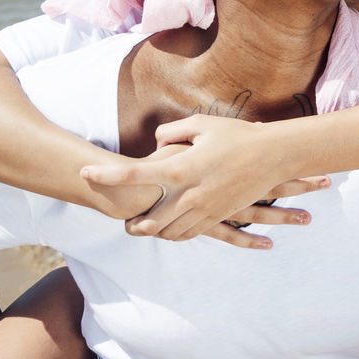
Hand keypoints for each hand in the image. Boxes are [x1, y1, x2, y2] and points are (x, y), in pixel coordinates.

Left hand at [79, 115, 328, 246]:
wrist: (275, 157)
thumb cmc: (238, 135)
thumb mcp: (202, 124)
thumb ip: (172, 133)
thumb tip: (154, 145)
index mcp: (182, 167)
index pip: (134, 174)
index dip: (105, 175)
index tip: (84, 173)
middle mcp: (189, 193)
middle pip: (146, 220)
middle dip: (129, 222)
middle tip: (120, 217)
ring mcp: (204, 209)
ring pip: (167, 233)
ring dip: (151, 231)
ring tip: (141, 225)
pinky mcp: (218, 216)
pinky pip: (189, 234)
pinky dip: (174, 234)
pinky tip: (169, 227)